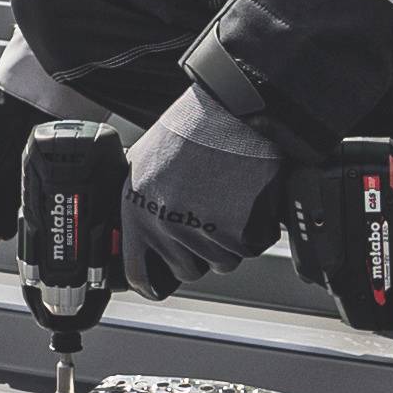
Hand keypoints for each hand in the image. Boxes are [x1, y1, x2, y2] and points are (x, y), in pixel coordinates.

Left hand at [120, 92, 288, 295]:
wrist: (232, 110)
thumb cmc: (193, 129)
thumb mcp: (146, 163)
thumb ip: (143, 204)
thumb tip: (146, 234)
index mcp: (136, 210)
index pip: (138, 272)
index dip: (153, 282)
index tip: (162, 282)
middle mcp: (164, 226)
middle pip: (187, 271)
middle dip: (201, 252)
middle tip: (211, 217)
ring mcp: (200, 231)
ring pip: (222, 262)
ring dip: (231, 240)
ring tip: (229, 200)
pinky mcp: (235, 232)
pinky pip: (251, 248)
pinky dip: (256, 230)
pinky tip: (248, 198)